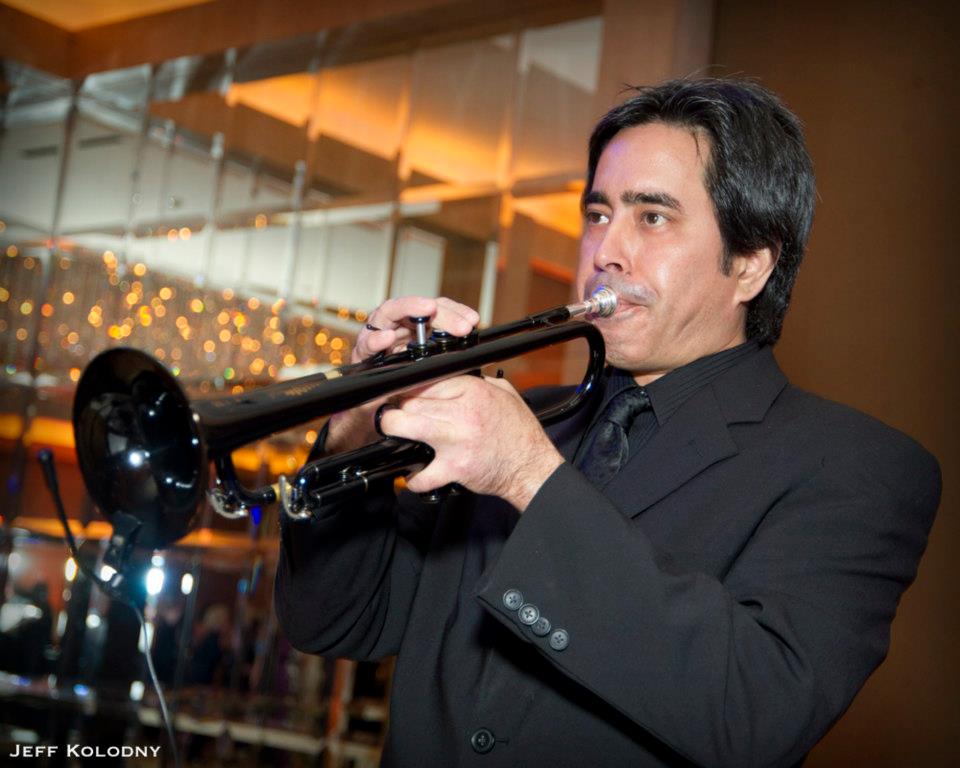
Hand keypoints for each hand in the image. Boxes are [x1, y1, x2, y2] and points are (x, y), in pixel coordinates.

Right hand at [325, 297, 479, 452]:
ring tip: (426, 310)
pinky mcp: (362, 355)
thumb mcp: (430, 376)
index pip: (436, 311)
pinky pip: (367, 344)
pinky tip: (387, 339)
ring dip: (408, 309)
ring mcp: (378, 339)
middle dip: (438, 311)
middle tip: (458, 324)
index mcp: (415, 331)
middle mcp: (396, 329)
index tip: (473, 320)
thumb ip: (446, 363)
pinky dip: (376, 340)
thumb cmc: (405, 393)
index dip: (454, 312)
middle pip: (416, 309)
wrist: (376, 418)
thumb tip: (477, 359)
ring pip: (389, 313)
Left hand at [379, 375, 563, 511]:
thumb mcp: (504, 393)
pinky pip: (422, 473)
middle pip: (410, 401)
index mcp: (472, 390)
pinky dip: (414, 477)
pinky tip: (415, 474)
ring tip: (394, 434)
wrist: (531, 466)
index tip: (404, 395)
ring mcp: (456, 440)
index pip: (426, 380)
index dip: (410, 388)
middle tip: (394, 414)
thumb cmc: (519, 432)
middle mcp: (462, 412)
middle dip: (397, 407)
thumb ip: (478, 381)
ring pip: (406, 426)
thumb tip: (454, 376)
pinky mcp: (455, 467)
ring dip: (393, 430)